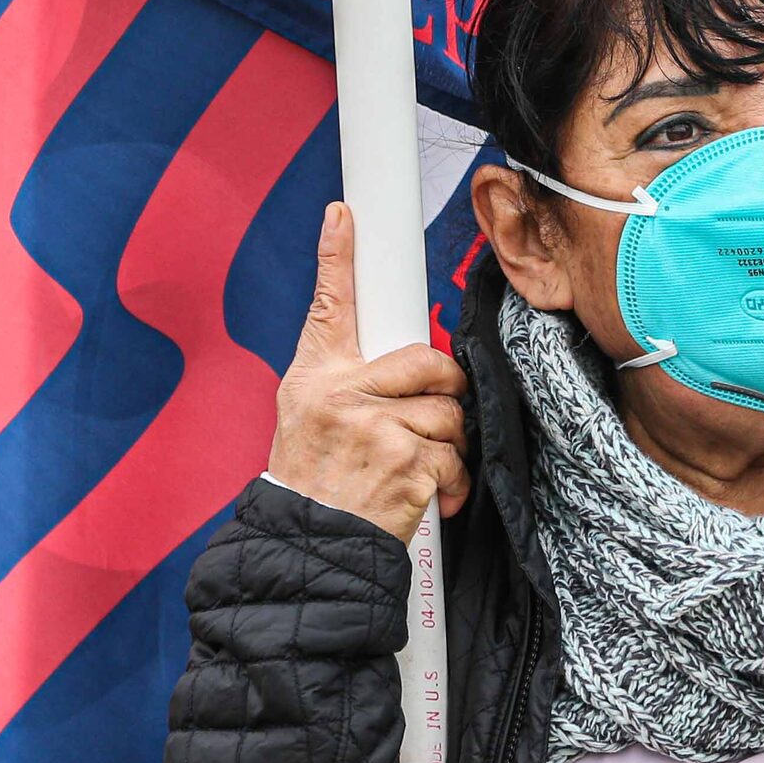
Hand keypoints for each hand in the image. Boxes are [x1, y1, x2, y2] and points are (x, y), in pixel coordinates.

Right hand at [269, 202, 472, 540]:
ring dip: (446, 444)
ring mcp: (376, 428)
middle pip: (427, 360)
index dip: (337, 256)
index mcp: (316, 378)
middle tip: (425, 416)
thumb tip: (402, 357)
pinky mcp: (407, 463)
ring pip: (449, 411)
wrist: (310, 548)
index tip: (344, 214)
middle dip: (442, 389)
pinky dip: (453, 481)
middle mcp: (341, 395)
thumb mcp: (308, 418)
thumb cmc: (317, 480)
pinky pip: (456, 455)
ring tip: (415, 465)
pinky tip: (430, 494)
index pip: (329, 306)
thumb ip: (349, 380)